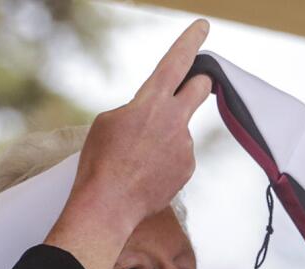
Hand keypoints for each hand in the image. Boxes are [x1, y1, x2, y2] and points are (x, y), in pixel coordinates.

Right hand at [46, 20, 212, 268]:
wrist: (108, 205)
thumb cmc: (100, 162)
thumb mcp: (107, 122)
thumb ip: (135, 110)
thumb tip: (152, 117)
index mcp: (152, 101)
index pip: (177, 62)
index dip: (191, 42)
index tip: (203, 27)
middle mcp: (175, 120)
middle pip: (201, 89)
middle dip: (199, 84)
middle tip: (193, 88)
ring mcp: (184, 146)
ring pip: (180, 132)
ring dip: (166, 140)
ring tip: (138, 160)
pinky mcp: (187, 169)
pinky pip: (179, 158)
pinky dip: (165, 163)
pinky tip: (145, 175)